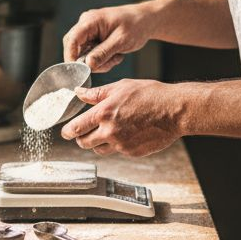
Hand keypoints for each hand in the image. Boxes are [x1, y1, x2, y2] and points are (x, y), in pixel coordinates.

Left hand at [59, 80, 188, 156]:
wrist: (175, 111)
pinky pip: (117, 151)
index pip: (76, 128)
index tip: (66, 131)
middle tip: (84, 132)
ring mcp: (121, 145)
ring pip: (99, 149)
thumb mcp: (121, 87)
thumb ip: (97, 93)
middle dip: (80, 138)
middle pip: (84, 143)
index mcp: (104, 113)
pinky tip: (126, 133)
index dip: (67, 131)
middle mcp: (110, 132)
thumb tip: (79, 93)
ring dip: (97, 143)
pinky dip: (116, 145)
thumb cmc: (151, 95)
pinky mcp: (132, 153)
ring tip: (106, 131)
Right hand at [62, 4, 152, 72]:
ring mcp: (89, 31)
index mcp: (90, 21)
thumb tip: (88, 64)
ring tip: (116, 57)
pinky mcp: (94, 38)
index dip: (71, 57)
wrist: (145, 20)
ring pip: (83, 53)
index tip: (80, 71)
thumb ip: (103, 53)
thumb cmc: (135, 25)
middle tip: (106, 64)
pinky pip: (91, 53)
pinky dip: (102, 59)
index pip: (72, 40)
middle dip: (89, 61)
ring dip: (99, 61)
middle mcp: (86, 24)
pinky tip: (115, 55)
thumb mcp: (121, 41)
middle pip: (74, 47)